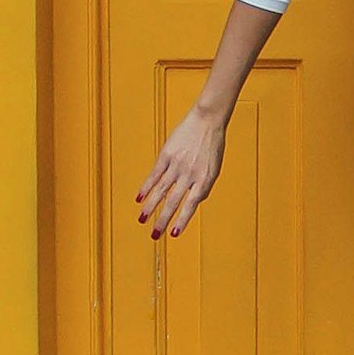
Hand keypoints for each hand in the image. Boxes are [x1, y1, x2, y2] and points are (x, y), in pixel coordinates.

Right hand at [137, 104, 226, 237]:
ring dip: (150, 207)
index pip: (191, 205)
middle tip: (154, 234)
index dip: (182, 220)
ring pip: (161, 190)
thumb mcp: (214, 168)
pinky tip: (139, 198)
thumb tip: (193, 203)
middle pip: (173, 201)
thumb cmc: (212, 145)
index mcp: (204, 179)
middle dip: (162, 219)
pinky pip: (155, 175)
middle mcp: (190, 174)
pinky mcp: (167, 155)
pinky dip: (146, 187)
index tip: (174, 233)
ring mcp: (177, 164)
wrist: (207, 120)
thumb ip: (203, 186)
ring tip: (142, 219)